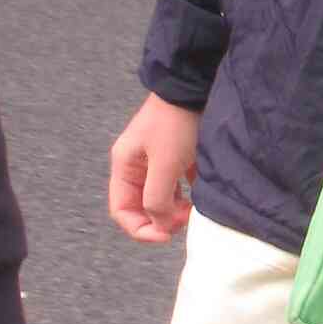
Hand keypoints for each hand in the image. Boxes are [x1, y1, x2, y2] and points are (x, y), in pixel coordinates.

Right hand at [108, 93, 202, 245]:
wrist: (193, 88)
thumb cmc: (176, 123)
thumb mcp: (164, 164)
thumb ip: (157, 199)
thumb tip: (160, 225)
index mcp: (124, 167)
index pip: (122, 211)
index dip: (141, 230)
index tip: (166, 235)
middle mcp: (136, 167)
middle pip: (142, 208)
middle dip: (161, 220)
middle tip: (184, 219)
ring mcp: (155, 163)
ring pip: (161, 200)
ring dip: (176, 211)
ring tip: (193, 208)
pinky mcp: (175, 159)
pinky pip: (177, 188)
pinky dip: (187, 197)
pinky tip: (200, 194)